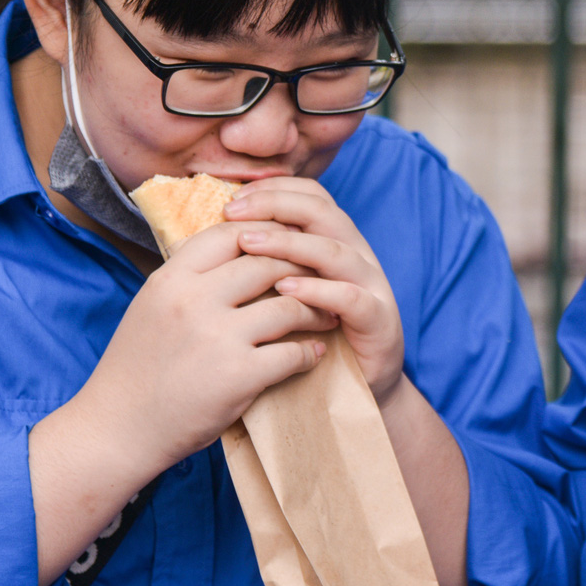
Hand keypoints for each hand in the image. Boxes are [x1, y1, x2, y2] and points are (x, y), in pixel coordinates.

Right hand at [72, 220, 336, 476]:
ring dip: (316, 310)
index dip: (266, 234)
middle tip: (321, 277)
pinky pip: (292, 353)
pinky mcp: (238, 375)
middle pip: (267, 263)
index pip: (231, 233)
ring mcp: (217, 337)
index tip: (288, 243)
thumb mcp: (152, 307)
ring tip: (326, 315)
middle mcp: (193, 300)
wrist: (117, 430)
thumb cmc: (137, 370)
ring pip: (288, 304)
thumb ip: (190, 280)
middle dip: (301, 268)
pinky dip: (309, 353)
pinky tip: (313, 354)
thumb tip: (235, 250)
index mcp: (171, 279)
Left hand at [224, 177, 407, 401]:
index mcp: (334, 243)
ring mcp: (371, 286)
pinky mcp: (380, 320)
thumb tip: (205, 241)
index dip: (273, 190)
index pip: (310, 196)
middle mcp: (356, 255)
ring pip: (335, 250)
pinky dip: (319, 291)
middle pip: (322, 211)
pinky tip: (286, 291)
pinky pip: (351, 297)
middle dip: (275, 205)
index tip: (232, 200)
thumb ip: (260, 268)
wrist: (352, 395)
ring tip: (250, 244)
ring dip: (290, 244)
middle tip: (234, 215)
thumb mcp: (279, 297)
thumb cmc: (306, 342)